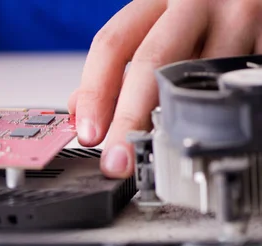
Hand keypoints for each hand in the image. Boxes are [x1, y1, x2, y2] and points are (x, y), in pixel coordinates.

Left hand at [68, 0, 261, 178]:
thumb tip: (78, 109)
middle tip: (117, 160)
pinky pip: (234, 85)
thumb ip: (116, 64)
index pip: (112, 44)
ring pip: (197, 80)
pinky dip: (211, 114)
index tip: (88, 134)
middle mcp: (195, 2)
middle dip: (128, 119)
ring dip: (173, 123)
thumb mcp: (153, 25)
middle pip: (151, 64)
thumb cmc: (197, 15)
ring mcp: (236, 18)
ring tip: (157, 153)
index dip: (95, 93)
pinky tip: (197, 133)